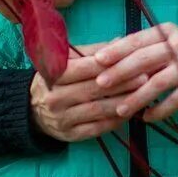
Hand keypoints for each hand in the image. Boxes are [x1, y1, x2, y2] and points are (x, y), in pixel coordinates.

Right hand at [30, 44, 149, 141]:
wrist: (33, 110)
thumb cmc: (57, 79)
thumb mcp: (68, 59)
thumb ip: (93, 51)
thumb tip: (121, 41)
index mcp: (54, 75)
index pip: (85, 68)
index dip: (109, 64)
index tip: (133, 61)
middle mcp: (55, 97)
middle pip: (94, 89)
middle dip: (122, 84)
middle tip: (145, 78)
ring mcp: (62, 118)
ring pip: (97, 110)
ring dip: (122, 103)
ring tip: (141, 96)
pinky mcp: (69, 135)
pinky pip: (96, 128)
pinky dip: (114, 121)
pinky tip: (129, 114)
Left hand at [93, 23, 177, 122]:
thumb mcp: (170, 40)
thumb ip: (145, 47)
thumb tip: (108, 56)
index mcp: (167, 31)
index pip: (138, 40)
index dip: (117, 50)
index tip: (96, 60)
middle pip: (145, 60)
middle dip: (120, 72)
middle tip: (100, 84)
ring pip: (158, 83)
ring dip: (137, 98)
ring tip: (120, 109)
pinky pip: (176, 100)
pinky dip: (160, 111)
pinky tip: (147, 118)